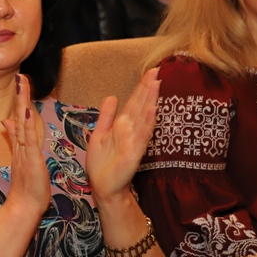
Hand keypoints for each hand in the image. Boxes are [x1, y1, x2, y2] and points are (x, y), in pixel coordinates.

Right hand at [1, 74, 50, 216]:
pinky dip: (26, 124)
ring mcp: (24, 151)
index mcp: (21, 144)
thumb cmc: (26, 186)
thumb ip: (15, 140)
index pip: (20, 118)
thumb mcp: (22, 159)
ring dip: (22, 103)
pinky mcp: (30, 158)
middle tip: (20, 75)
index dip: (20, 100)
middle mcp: (21, 144)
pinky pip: (28, 139)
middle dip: (20, 95)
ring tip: (21, 85)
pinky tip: (26, 111)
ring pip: (23, 122)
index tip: (21, 82)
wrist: (24, 206)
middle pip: (19, 115)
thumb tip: (6, 121)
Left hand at [85, 68, 159, 203]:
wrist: (103, 186)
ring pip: (143, 116)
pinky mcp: (134, 152)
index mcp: (122, 125)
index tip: (150, 72)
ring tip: (157, 84)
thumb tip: (112, 96)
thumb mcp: (99, 134)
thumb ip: (106, 116)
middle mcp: (131, 130)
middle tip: (158, 70)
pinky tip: (152, 110)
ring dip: (150, 100)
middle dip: (148, 88)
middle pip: (140, 105)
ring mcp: (134, 140)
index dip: (140, 87)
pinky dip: (147, 122)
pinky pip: (142, 135)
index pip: (133, 102)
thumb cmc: (102, 163)